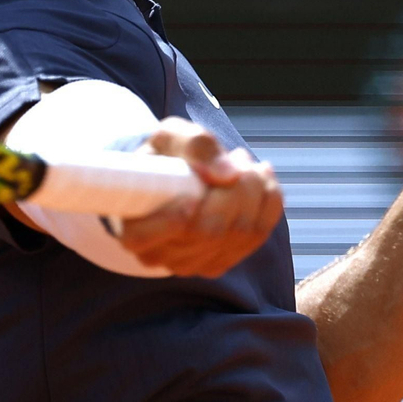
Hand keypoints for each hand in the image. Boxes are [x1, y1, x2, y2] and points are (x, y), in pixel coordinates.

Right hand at [117, 118, 283, 277]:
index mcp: (134, 231)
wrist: (171, 176)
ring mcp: (192, 264)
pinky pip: (257, 235)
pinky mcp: (220, 261)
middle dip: (235, 189)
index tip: (193, 191)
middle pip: (210, 232)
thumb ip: (193, 146)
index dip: (178, 216)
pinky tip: (261, 179)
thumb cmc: (164, 158)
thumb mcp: (170, 137)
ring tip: (243, 163)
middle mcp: (160, 256)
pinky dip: (268, 203)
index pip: (157, 236)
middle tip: (237, 157)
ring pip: (240, 234)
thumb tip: (228, 175)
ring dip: (254, 191)